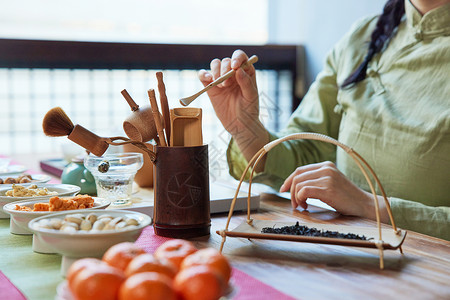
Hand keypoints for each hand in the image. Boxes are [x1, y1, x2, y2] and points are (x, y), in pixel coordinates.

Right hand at [199, 50, 268, 166]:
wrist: (239, 125)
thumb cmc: (249, 110)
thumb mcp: (251, 97)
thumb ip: (246, 83)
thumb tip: (238, 70)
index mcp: (246, 72)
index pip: (240, 57)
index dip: (236, 58)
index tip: (234, 67)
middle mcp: (233, 73)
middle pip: (226, 61)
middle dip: (225, 70)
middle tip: (227, 84)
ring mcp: (221, 79)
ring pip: (215, 65)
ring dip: (216, 72)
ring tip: (221, 86)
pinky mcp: (211, 87)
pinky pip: (203, 75)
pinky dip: (203, 75)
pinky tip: (207, 80)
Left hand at [279, 161, 388, 221]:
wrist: (365, 205)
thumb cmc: (346, 198)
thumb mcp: (331, 183)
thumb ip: (316, 180)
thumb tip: (295, 186)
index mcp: (326, 165)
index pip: (299, 170)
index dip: (288, 180)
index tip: (283, 190)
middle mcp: (326, 168)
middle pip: (297, 177)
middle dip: (290, 191)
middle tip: (295, 204)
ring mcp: (327, 177)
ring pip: (299, 184)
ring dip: (296, 198)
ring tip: (302, 206)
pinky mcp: (328, 188)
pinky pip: (303, 191)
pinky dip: (300, 199)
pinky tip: (306, 206)